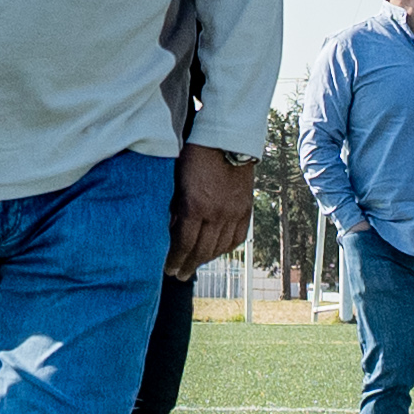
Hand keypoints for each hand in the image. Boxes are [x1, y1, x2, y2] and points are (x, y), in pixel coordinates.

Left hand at [167, 146, 251, 278]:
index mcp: (195, 206)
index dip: (175, 260)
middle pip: (201, 250)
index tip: (168, 270)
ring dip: (205, 259)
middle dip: (188, 265)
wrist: (226, 138)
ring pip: (220, 247)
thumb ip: (173, 207)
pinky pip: (237, 237)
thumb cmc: (195, 154)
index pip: (184, 244)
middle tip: (179, 275)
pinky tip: (216, 251)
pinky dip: (225, 248)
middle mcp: (216, 214)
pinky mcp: (246, 209)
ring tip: (195, 265)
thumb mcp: (176, 180)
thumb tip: (169, 230)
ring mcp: (233, 213)